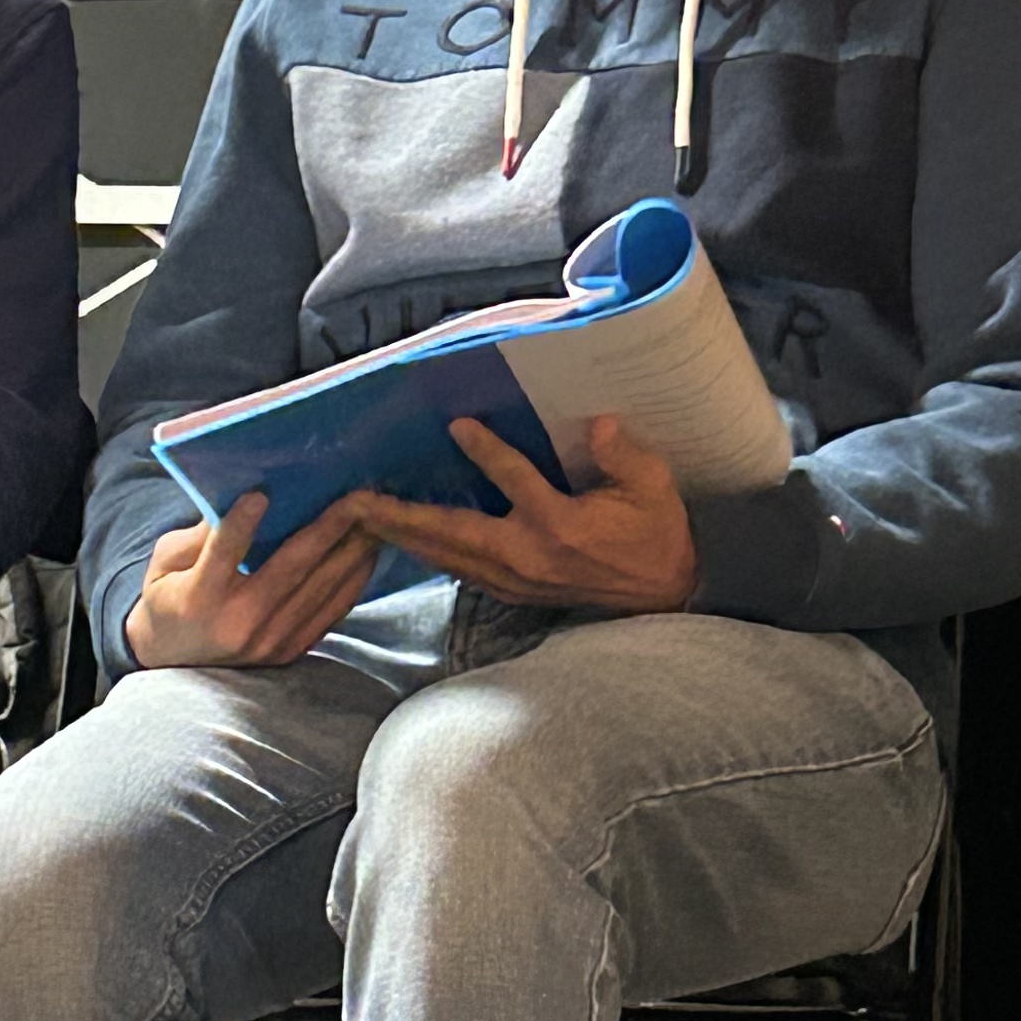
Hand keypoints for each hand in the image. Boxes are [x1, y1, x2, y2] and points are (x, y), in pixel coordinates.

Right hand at [125, 490, 379, 669]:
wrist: (175, 663)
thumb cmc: (169, 598)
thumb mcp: (166, 563)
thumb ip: (201, 536)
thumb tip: (246, 496)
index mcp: (199, 597)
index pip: (223, 554)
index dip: (242, 524)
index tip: (261, 493)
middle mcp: (239, 622)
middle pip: (291, 566)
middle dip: (329, 526)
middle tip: (357, 492)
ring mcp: (270, 640)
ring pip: (321, 586)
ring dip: (353, 547)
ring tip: (374, 514)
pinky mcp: (292, 650)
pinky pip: (333, 610)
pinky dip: (354, 577)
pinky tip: (369, 550)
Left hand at [346, 415, 697, 613]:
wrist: (661, 596)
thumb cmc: (656, 534)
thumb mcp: (654, 487)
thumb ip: (624, 455)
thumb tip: (597, 424)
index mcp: (561, 525)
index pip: (516, 480)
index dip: (487, 452)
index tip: (458, 426)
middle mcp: (528, 555)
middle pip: (454, 533)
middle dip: (403, 516)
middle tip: (358, 502)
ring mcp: (516, 578)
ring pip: (448, 556)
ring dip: (405, 537)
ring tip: (364, 518)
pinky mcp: (513, 590)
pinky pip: (460, 571)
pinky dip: (430, 554)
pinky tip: (404, 540)